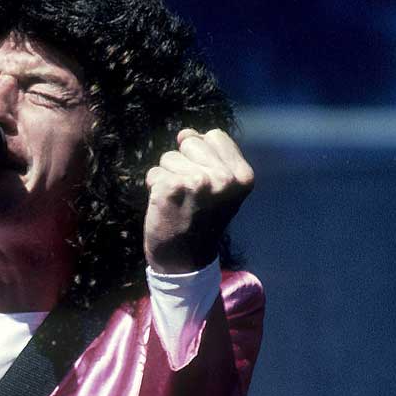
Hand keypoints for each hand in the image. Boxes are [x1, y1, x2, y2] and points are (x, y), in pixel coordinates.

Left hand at [143, 129, 253, 273]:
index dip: (201, 155)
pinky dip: (154, 187)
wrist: (185, 262)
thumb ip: (210, 157)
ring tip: (178, 202)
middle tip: (189, 195)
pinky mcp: (172, 188)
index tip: (203, 183)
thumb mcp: (221, 189)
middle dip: (184, 163)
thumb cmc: (200, 222)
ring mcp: (198, 182)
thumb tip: (185, 133)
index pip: (214, 136)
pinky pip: (154, 173)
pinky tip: (164, 206)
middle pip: (190, 142)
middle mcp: (223, 178)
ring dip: (167, 177)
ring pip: (169, 157)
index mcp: (242, 176)